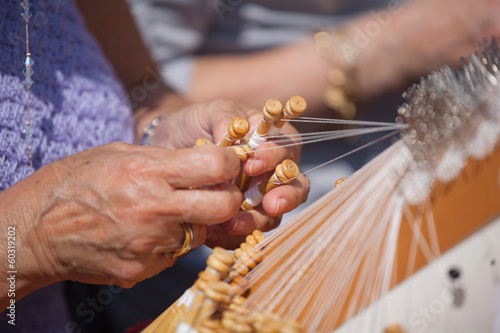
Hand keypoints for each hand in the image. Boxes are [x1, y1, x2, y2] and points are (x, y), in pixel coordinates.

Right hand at [2, 141, 241, 294]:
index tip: (227, 164)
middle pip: (224, 206)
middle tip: (217, 192)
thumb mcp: (118, 153)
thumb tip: (201, 160)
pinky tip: (146, 233)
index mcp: (148, 172)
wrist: (35, 231)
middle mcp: (155, 209)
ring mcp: (150, 244)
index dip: (230, 164)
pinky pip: (175, 254)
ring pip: (201, 233)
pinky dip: (170, 243)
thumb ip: (164, 158)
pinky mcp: (143, 269)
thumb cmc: (75, 183)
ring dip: (195, 222)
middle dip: (228, 198)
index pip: (216, 167)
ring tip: (167, 212)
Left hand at [150, 99, 309, 248]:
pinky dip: (233, 236)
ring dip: (256, 221)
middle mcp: (272, 172)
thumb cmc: (198, 122)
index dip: (273, 160)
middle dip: (285, 198)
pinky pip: (246, 232)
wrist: (170, 144)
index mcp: (275, 141)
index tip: (251, 164)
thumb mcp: (213, 111)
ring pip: (271, 216)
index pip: (287, 151)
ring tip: (232, 224)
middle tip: (270, 205)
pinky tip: (214, 233)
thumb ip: (227, 119)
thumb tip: (235, 137)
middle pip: (293, 188)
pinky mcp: (239, 216)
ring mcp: (257, 197)